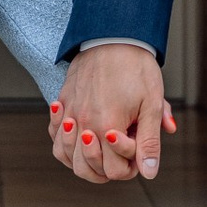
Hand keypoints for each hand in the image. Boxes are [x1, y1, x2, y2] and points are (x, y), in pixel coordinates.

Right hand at [52, 43, 174, 183]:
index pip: (113, 170)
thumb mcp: (151, 104)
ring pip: (64, 156)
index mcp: (107, 126)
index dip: (130, 167)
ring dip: (82, 160)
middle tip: (120, 152)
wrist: (114, 35)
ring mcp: (69, 112)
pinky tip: (78, 135)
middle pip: (85, 169)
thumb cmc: (136, 67)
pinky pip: (54, 135)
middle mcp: (82, 123)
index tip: (138, 147)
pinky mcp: (62, 101)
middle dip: (106, 169)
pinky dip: (63, 143)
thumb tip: (149, 172)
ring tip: (99, 148)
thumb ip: (149, 141)